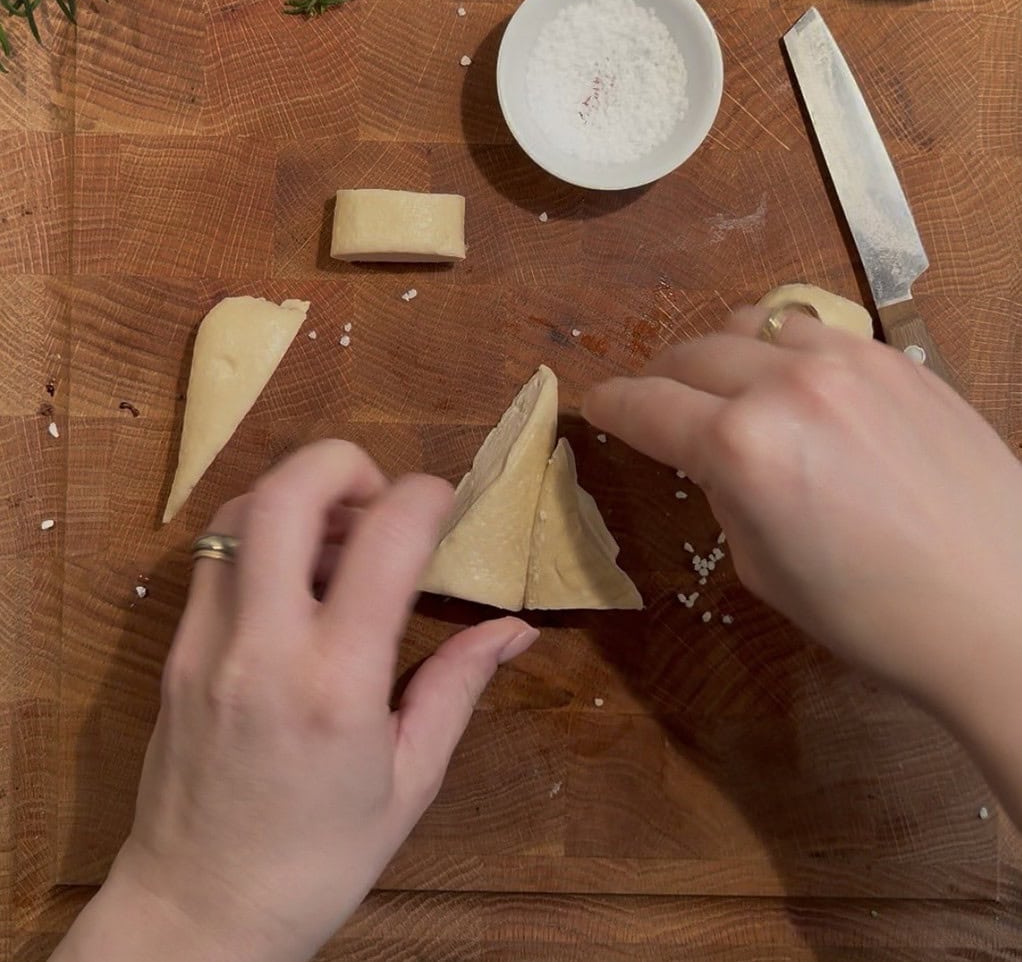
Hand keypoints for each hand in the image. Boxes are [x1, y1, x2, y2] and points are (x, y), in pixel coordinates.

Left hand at [56, 441, 537, 961]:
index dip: (427, 497)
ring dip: (297, 497)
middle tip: (381, 498)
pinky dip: (259, 536)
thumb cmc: (316, 862)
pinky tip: (295, 579)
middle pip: (288, 492)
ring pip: (240, 510)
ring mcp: (205, 642)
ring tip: (340, 540)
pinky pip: (214, 555)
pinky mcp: (173, 650)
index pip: (385, 538)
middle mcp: (263, 646)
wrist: (195, 915)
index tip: (447, 504)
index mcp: (336, 684)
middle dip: (345, 463)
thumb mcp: (409, 781)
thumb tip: (513, 628)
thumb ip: (456, 686)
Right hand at [584, 308, 1021, 804]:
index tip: (596, 404)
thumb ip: (725, 494)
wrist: (1002, 608)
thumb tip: (716, 458)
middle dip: (662, 378)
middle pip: (691, 353)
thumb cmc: (879, 615)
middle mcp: (788, 386)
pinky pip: (816, 330)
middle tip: (658, 403)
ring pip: (752, 324)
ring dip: (724, 353)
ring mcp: (849, 362)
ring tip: (728, 386)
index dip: (610, 405)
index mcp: (742, 448)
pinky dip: (788, 350)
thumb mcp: (765, 569)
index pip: (647, 406)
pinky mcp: (896, 359)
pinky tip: (801, 387)